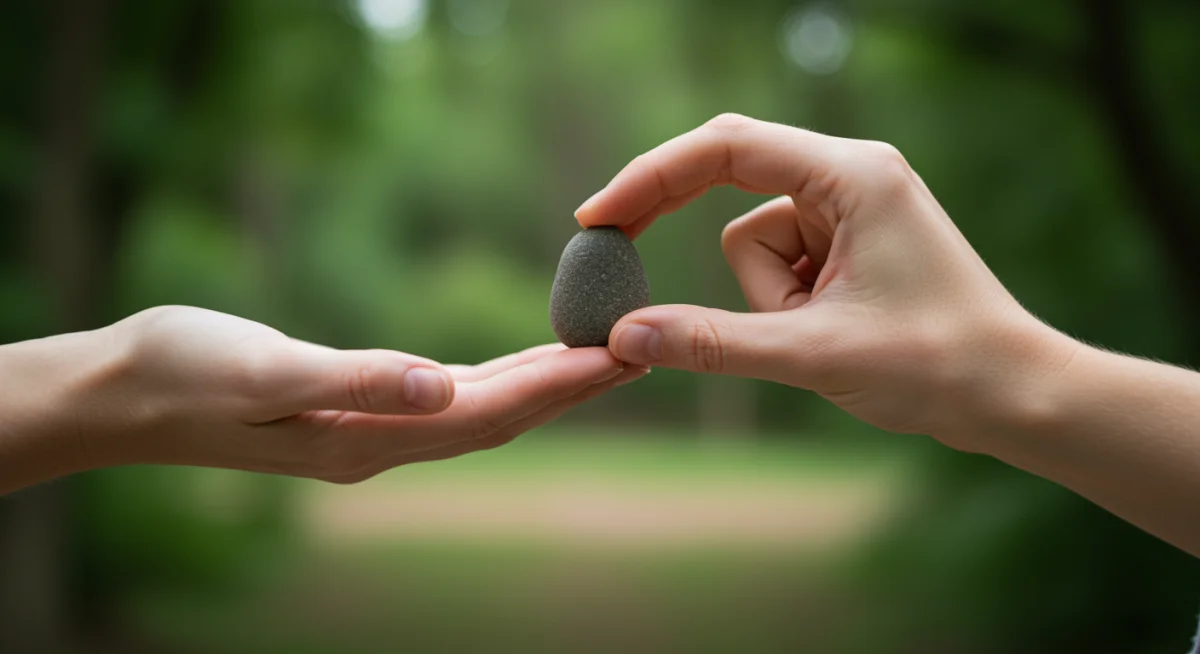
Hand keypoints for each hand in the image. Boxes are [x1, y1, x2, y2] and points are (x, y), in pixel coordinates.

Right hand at [0, 306, 640, 490]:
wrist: (124, 394)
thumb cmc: (184, 374)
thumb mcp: (265, 373)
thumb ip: (354, 380)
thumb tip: (440, 385)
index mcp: (366, 438)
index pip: (489, 413)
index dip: (558, 386)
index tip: (620, 356)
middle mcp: (381, 441)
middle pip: (501, 414)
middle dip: (572, 385)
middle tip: (641, 351)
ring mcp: (369, 428)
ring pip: (481, 406)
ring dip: (542, 382)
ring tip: (600, 355)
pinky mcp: (354, 405)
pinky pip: (446, 394)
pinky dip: (494, 376)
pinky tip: (518, 362)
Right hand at [576, 114, 1076, 445]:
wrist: (1014, 394)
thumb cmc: (938, 365)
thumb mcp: (813, 355)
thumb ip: (711, 343)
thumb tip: (623, 334)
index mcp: (851, 175)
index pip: (727, 148)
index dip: (652, 177)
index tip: (598, 218)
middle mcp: (850, 176)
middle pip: (734, 194)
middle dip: (712, 249)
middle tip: (637, 263)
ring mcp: (850, 210)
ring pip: (755, 246)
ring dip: (770, 303)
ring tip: (826, 340)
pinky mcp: (848, 244)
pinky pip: (780, 268)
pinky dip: (785, 309)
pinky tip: (833, 336)